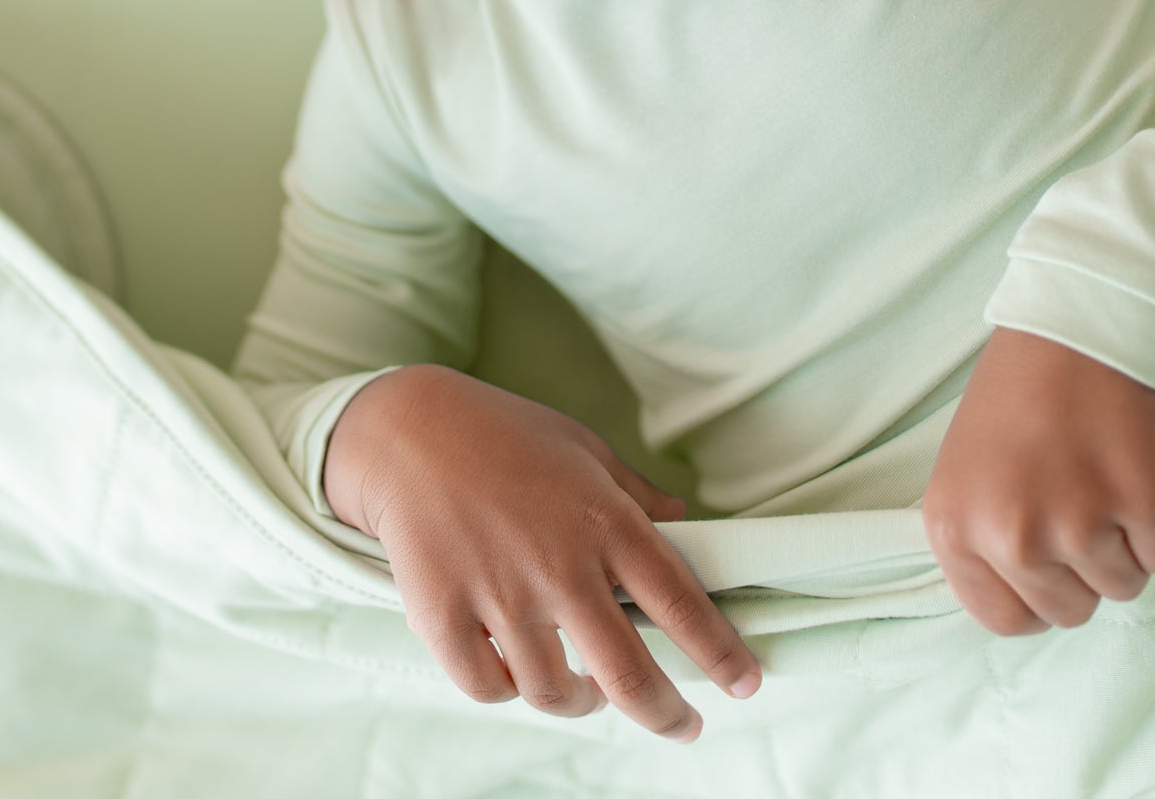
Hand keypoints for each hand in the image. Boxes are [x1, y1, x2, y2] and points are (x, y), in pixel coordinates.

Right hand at [323, 363, 762, 743]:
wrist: (408, 429)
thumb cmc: (507, 434)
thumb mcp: (585, 449)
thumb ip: (637, 495)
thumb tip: (688, 520)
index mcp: (605, 519)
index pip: (682, 603)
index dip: (721, 654)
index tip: (746, 685)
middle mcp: (559, 563)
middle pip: (629, 675)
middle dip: (668, 715)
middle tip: (684, 725)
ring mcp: (499, 592)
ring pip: (556, 693)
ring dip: (583, 703)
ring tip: (589, 691)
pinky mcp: (443, 613)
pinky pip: (489, 688)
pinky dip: (508, 691)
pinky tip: (517, 673)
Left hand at [921, 327, 1154, 635]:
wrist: (1077, 324)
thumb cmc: (1020, 394)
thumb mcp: (969, 470)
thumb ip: (985, 539)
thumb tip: (1019, 604)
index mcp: (956, 526)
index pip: (1002, 619)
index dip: (1033, 596)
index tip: (1046, 561)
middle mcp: (1010, 534)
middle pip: (1068, 611)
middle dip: (1082, 568)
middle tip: (1075, 497)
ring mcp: (1079, 523)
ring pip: (1122, 585)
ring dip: (1123, 539)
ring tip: (1099, 469)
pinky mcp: (1146, 506)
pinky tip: (1134, 462)